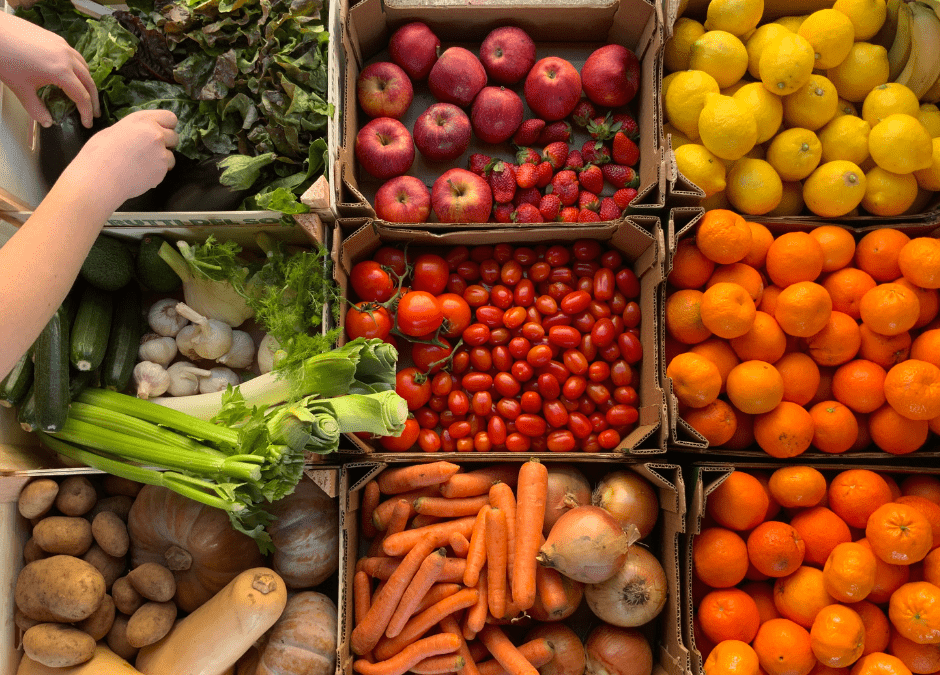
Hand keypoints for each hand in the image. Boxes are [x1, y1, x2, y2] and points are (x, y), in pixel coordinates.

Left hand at [0, 12, 98, 127]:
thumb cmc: (5, 59)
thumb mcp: (21, 89)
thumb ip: (36, 109)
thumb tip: (47, 122)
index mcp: (61, 72)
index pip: (82, 96)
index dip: (86, 112)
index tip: (87, 123)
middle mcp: (67, 58)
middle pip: (89, 82)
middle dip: (93, 99)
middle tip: (93, 112)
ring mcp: (63, 46)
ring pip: (85, 67)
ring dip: (88, 83)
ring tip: (86, 94)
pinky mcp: (56, 39)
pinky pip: (76, 56)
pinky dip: (80, 69)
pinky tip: (73, 74)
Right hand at [65, 110, 178, 205]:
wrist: (101, 177)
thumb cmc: (99, 153)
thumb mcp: (115, 131)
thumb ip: (134, 131)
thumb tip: (138, 135)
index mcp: (141, 120)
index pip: (170, 117)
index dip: (167, 126)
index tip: (159, 133)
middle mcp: (155, 133)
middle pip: (175, 137)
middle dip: (166, 144)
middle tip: (150, 151)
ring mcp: (161, 152)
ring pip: (171, 156)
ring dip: (162, 160)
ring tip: (143, 165)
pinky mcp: (162, 169)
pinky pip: (166, 170)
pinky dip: (157, 173)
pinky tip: (141, 174)